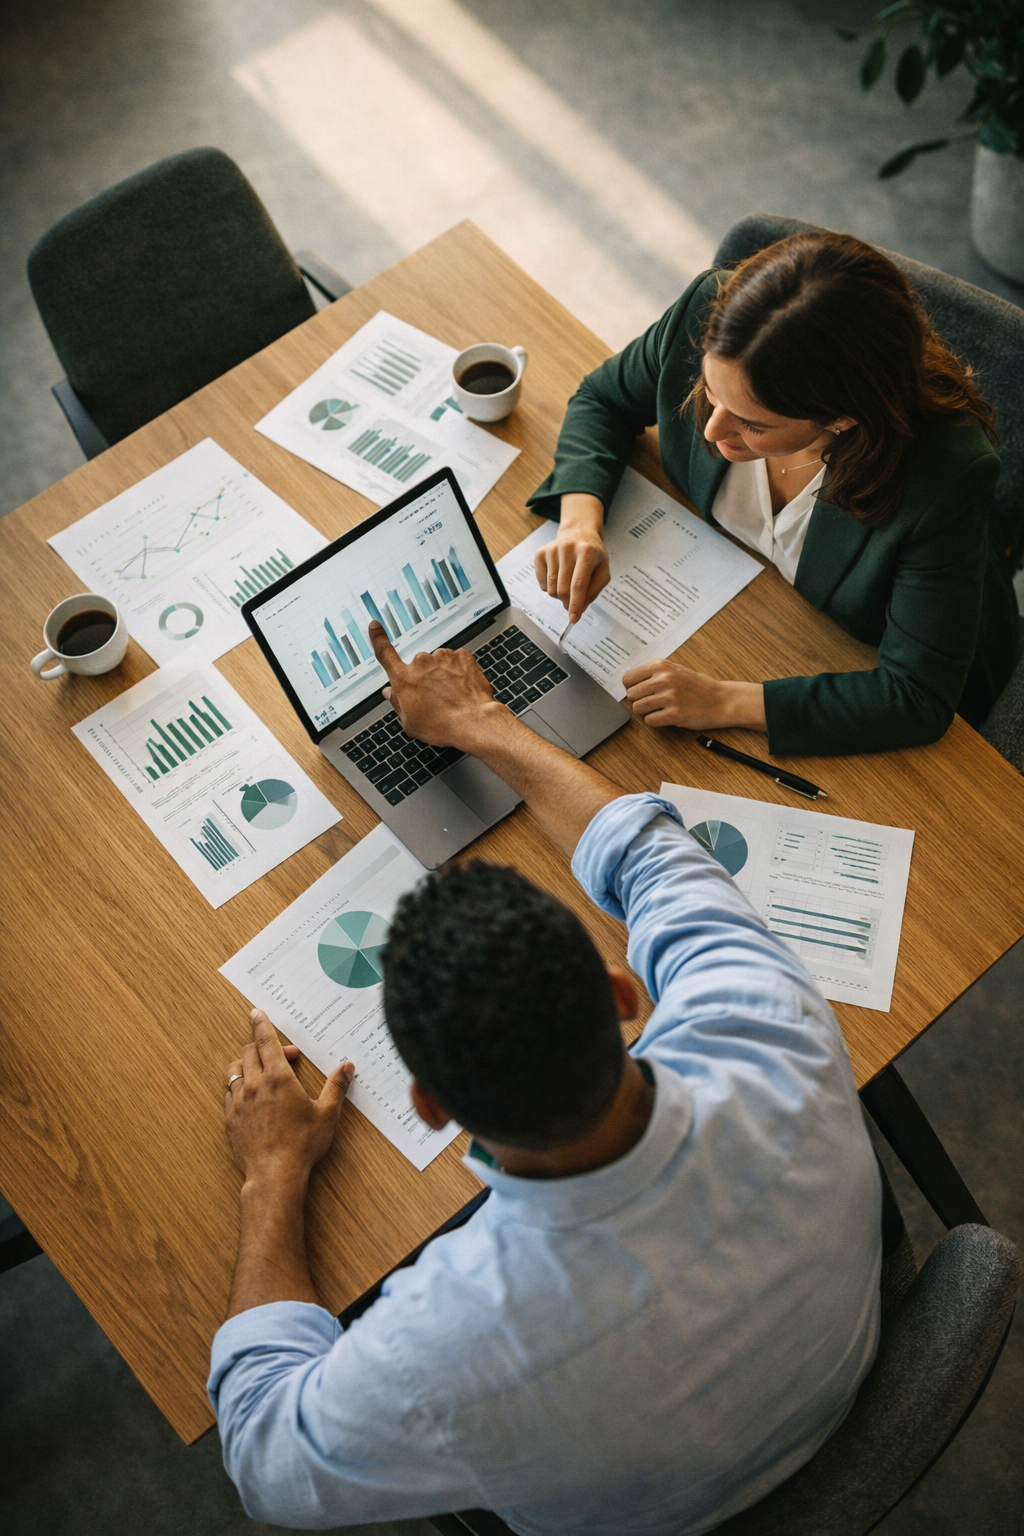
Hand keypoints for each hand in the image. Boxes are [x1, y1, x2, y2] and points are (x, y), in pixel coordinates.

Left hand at [224, 1009, 352, 1187]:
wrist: (274, 1175)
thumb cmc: (302, 1144)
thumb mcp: (327, 1113)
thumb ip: (336, 1086)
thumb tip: (347, 1067)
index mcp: (278, 1078)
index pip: (266, 1041)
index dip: (261, 1024)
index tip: (256, 1013)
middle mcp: (254, 1085)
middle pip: (249, 1052)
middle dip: (263, 1046)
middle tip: (285, 1056)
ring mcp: (238, 1102)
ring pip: (235, 1070)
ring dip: (247, 1064)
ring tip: (262, 1072)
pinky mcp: (230, 1118)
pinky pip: (229, 1093)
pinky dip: (238, 1086)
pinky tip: (250, 1096)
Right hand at [369, 620, 501, 749]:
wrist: (474, 722)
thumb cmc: (442, 726)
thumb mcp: (410, 722)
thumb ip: (397, 704)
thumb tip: (390, 693)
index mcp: (405, 678)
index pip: (384, 653)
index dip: (378, 638)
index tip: (374, 626)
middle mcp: (421, 663)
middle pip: (418, 667)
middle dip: (425, 678)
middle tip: (435, 698)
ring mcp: (442, 657)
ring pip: (439, 664)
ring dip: (443, 676)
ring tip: (451, 697)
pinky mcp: (461, 656)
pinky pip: (456, 662)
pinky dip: (459, 673)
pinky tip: (462, 689)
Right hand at [534, 493, 609, 623]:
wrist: (578, 533)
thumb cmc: (592, 555)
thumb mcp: (603, 571)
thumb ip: (593, 591)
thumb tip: (579, 609)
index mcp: (586, 552)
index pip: (578, 585)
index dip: (575, 604)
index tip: (573, 619)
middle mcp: (567, 548)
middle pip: (563, 589)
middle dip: (568, 602)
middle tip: (574, 601)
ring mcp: (551, 550)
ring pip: (551, 589)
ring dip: (559, 594)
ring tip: (568, 581)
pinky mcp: (540, 553)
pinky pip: (541, 583)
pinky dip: (549, 586)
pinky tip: (558, 575)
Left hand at [623, 661, 766, 731]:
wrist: (719, 700)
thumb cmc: (696, 686)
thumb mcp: (675, 670)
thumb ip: (653, 673)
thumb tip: (628, 683)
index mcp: (661, 666)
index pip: (628, 678)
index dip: (631, 687)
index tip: (639, 691)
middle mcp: (663, 679)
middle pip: (631, 695)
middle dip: (639, 701)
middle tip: (652, 702)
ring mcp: (669, 697)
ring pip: (638, 709)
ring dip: (646, 712)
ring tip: (660, 709)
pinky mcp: (674, 714)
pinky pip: (650, 721)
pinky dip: (655, 721)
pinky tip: (666, 717)